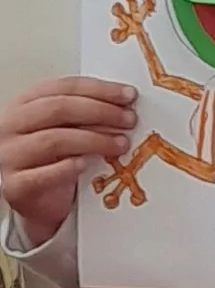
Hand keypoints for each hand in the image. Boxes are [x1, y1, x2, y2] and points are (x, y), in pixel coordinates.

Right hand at [0, 77, 136, 244]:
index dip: (99, 89)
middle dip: (101, 111)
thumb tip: (126, 106)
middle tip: (129, 119)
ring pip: (53, 140)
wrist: (39, 200)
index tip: (128, 95)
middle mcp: (12, 126)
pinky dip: (67, 168)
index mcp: (25, 104)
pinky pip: (41, 176)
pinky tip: (86, 164)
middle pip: (58, 109)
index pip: (63, 87)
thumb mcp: (69, 128)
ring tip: (121, 144)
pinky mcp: (14, 185)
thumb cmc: (55, 158)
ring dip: (94, 140)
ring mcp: (9, 155)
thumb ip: (88, 114)